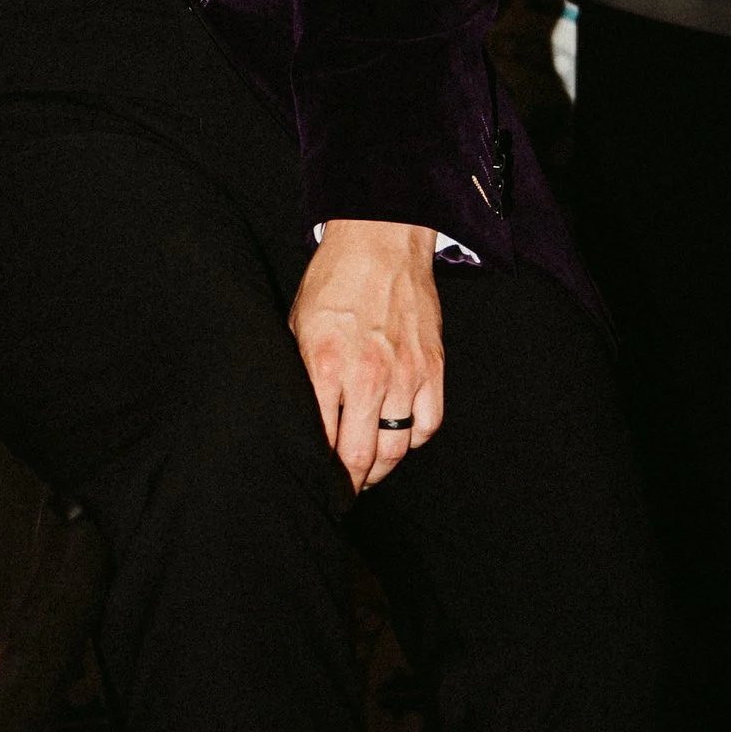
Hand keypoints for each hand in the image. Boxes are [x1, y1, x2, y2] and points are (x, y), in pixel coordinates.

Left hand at [289, 219, 441, 491]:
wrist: (381, 242)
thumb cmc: (333, 282)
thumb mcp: (297, 326)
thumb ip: (300, 375)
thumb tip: (297, 419)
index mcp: (325, 367)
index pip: (321, 442)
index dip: (318, 469)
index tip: (314, 479)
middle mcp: (367, 377)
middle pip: (360, 456)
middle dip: (348, 481)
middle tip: (341, 489)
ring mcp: (405, 375)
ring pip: (396, 449)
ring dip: (380, 468)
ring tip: (367, 472)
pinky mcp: (433, 368)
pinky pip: (428, 425)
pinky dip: (413, 439)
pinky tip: (398, 437)